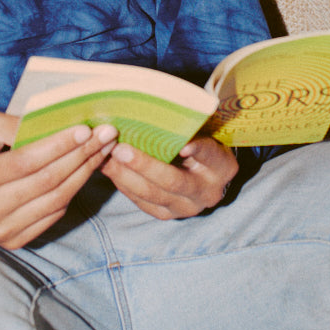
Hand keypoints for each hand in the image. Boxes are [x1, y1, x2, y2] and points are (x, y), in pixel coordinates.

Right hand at [0, 108, 117, 248]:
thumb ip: (9, 123)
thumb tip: (50, 123)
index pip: (25, 162)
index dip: (58, 145)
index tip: (85, 128)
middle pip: (47, 181)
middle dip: (81, 155)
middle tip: (106, 135)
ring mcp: (0, 231)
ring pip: (55, 200)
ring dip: (84, 173)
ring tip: (103, 150)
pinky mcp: (12, 240)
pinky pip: (52, 215)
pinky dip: (72, 191)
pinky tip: (84, 170)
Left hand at [100, 135, 237, 218]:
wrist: (205, 174)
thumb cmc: (200, 143)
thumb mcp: (203, 134)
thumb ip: (188, 128)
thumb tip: (156, 114)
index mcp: (222, 167)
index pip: (209, 155)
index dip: (197, 148)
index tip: (184, 144)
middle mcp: (207, 192)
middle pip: (174, 181)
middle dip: (144, 165)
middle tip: (120, 149)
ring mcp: (187, 208)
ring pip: (152, 195)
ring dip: (126, 176)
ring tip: (107, 157)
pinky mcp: (167, 215)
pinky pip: (142, 202)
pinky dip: (123, 184)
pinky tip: (109, 168)